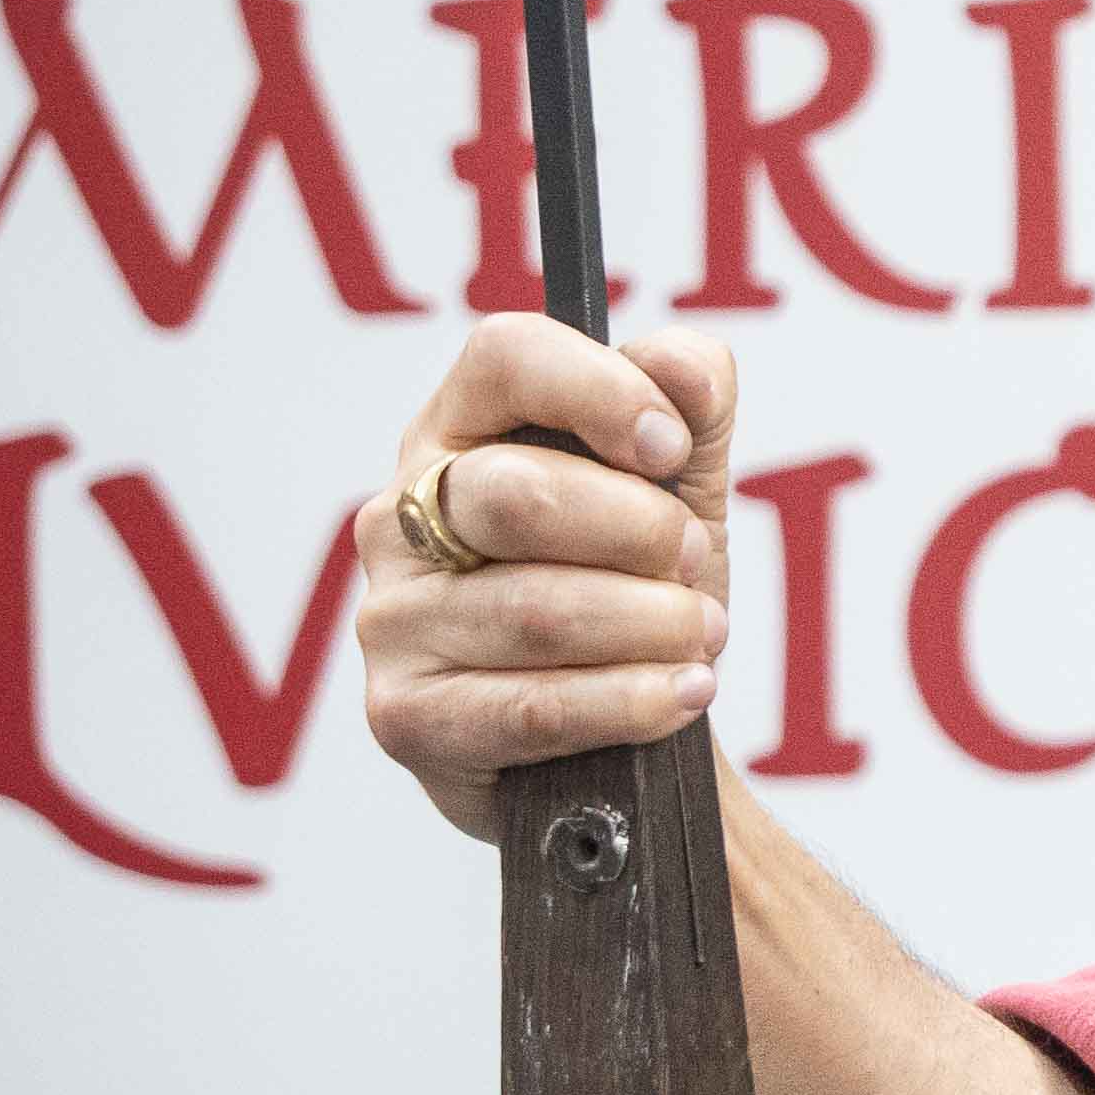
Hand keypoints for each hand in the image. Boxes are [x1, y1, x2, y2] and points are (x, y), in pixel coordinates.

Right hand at [354, 315, 738, 834]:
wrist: (621, 737)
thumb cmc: (632, 589)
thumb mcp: (677, 493)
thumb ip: (692, 414)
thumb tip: (689, 368)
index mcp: (457, 432)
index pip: (504, 358)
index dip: (600, 391)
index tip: (671, 448)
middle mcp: (402, 516)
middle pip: (519, 492)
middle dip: (641, 532)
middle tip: (694, 565)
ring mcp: (393, 618)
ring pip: (537, 608)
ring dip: (653, 625)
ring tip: (701, 638)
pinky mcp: (407, 716)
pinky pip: (532, 706)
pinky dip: (631, 700)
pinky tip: (683, 693)